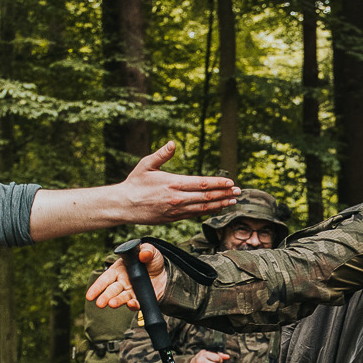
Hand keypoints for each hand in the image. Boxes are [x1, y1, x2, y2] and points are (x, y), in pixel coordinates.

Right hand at [86, 243, 165, 309]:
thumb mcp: (150, 251)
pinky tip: (131, 304)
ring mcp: (131, 292)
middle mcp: (122, 283)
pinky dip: (133, 305)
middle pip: (111, 290)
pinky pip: (136, 304)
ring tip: (111, 304)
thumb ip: (147, 250)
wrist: (165, 273)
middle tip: (99, 304)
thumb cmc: (152, 261)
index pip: (106, 279)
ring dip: (116, 302)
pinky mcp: (141, 299)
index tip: (89, 296)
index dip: (97, 287)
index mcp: (119, 270)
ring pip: (121, 298)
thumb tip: (143, 254)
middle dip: (104, 297)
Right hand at [119, 141, 238, 223]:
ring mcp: (176, 210)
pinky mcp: (173, 218)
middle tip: (238, 192)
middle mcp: (177, 198)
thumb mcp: (146, 165)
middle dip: (224, 194)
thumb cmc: (134, 183)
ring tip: (232, 201)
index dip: (218, 183)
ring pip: (203, 208)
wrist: (123, 205)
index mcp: (173, 183)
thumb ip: (161, 154)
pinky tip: (216, 208)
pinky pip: (195, 215)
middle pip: (207, 197)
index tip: (230, 182)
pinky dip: (208, 211)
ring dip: (220, 204)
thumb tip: (172, 143)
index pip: (202, 183)